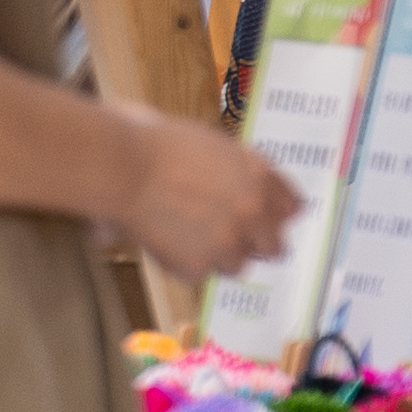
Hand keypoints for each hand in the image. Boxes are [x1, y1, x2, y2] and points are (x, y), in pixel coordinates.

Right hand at [106, 112, 306, 283]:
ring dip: (216, 255)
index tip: (258, 213)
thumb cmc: (151, 139)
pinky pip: (197, 272)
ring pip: (236, 265)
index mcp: (260, 177)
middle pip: (275, 247)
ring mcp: (228, 243)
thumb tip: (235, 183)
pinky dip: (180, 261)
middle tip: (224, 234)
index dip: (272, 211)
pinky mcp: (198, 265)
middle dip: (252, 243)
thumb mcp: (208, 142)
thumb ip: (235, 168)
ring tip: (183, 236)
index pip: (292, 207)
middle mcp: (254, 213)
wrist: (119, 165)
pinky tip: (161, 239)